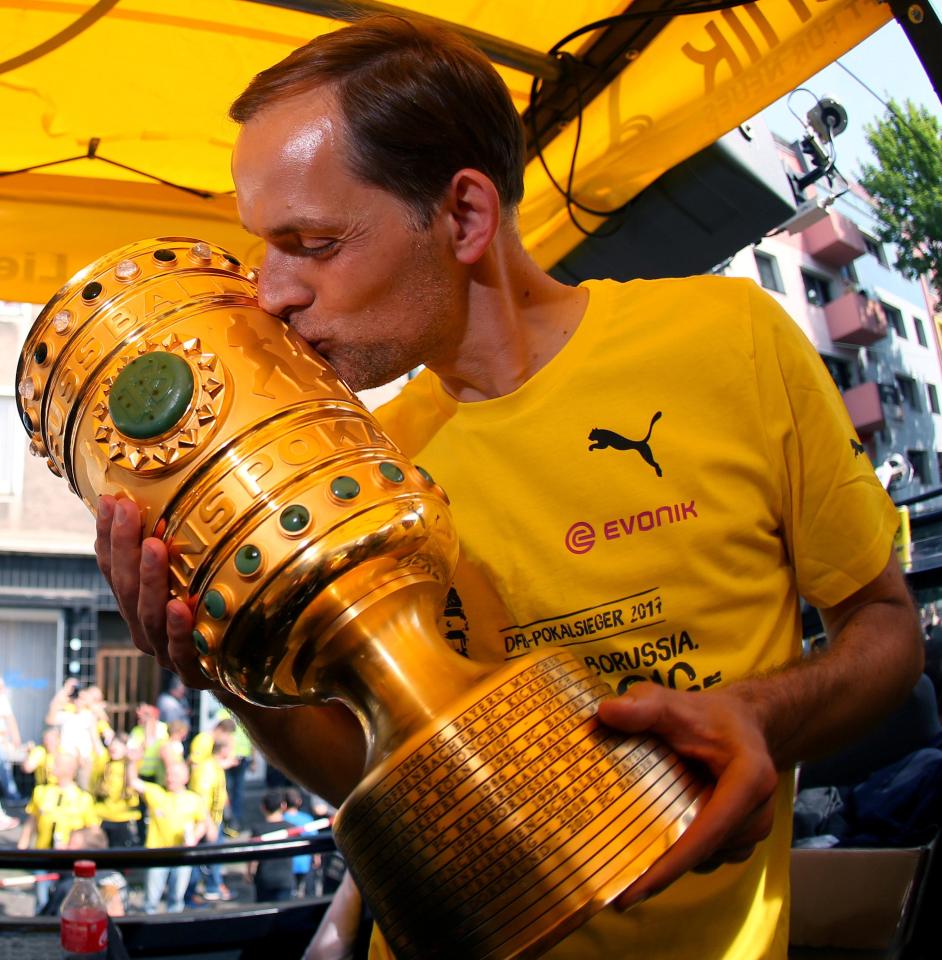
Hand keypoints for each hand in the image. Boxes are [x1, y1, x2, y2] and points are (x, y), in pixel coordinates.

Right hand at [95, 495, 211, 690]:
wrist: (242, 673)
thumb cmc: (210, 621)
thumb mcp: (189, 586)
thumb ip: (172, 559)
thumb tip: (166, 506)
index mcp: (137, 606)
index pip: (114, 569)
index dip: (109, 536)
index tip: (111, 501)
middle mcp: (146, 628)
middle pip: (127, 588)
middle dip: (125, 546)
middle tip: (129, 511)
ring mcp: (166, 652)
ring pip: (150, 615)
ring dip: (151, 579)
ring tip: (153, 546)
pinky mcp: (193, 671)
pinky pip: (182, 650)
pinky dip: (178, 629)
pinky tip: (179, 606)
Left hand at [596, 683, 777, 909]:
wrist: (741, 724)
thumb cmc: (705, 715)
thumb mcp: (672, 703)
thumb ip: (643, 706)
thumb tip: (606, 711)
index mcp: (749, 779)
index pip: (708, 830)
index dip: (671, 864)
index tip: (633, 892)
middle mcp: (758, 812)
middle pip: (704, 852)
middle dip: (659, 870)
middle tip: (612, 891)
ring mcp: (752, 830)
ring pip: (704, 858)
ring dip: (669, 861)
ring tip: (625, 864)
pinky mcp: (741, 839)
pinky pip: (706, 857)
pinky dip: (680, 856)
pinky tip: (650, 846)